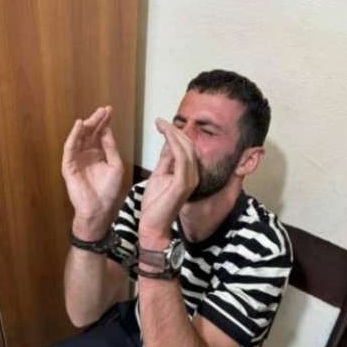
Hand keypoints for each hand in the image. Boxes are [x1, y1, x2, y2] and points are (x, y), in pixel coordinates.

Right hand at [61, 106, 124, 239]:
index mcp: (98, 154)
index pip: (100, 134)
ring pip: (80, 138)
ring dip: (86, 125)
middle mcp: (86, 154)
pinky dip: (73, 136)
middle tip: (103, 110)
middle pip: (90, 133)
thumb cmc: (108, 190)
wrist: (99, 208)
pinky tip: (80, 125)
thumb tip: (107, 130)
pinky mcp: (68, 165)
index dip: (104, 122)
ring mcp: (77, 159)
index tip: (110, 110)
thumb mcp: (115, 165)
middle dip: (96, 121)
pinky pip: (70, 148)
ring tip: (94, 115)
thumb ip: (111, 148)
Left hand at [139, 119, 198, 245]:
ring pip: (186, 149)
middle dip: (175, 130)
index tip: (161, 123)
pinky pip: (181, 158)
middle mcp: (193, 174)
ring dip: (173, 134)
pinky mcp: (183, 183)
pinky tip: (165, 135)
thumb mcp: (159, 175)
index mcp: (188, 173)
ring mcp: (190, 179)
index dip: (175, 134)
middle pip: (188, 145)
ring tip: (161, 124)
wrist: (152, 225)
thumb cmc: (155, 204)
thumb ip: (166, 161)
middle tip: (160, 121)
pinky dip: (173, 144)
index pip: (185, 148)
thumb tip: (167, 144)